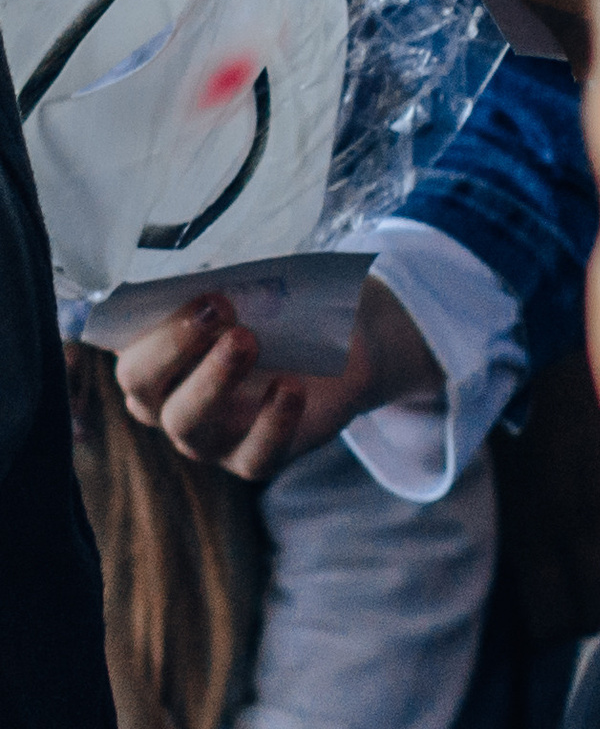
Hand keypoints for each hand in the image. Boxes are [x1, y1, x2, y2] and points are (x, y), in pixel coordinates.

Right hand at [107, 274, 437, 481]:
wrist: (344, 344)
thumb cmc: (283, 306)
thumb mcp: (260, 283)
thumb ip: (231, 280)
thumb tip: (220, 271)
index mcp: (156, 354)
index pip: (126, 345)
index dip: (150, 325)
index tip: (195, 293)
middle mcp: (167, 400)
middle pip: (142, 387)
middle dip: (173, 345)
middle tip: (219, 308)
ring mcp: (207, 437)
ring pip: (187, 423)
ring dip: (213, 379)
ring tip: (249, 340)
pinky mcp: (253, 457)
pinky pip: (253, 455)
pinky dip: (271, 422)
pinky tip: (290, 387)